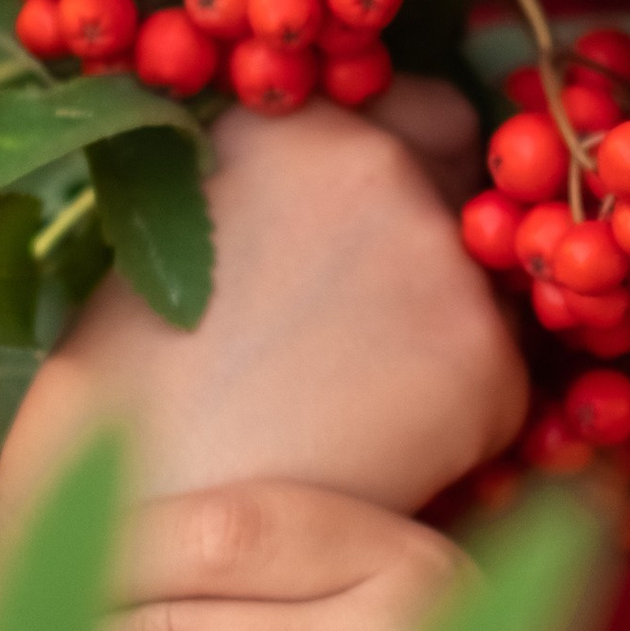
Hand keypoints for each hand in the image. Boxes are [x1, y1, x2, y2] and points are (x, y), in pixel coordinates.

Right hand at [0, 87, 529, 584]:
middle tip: (375, 327)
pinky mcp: (489, 365)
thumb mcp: (176, 240)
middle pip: (471, 189)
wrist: (143, 521)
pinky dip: (461, 420)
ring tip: (353, 405)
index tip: (390, 223)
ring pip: (492, 289)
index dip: (416, 164)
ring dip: (452, 331)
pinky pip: (502, 382)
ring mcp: (444, 263)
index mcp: (295, 121)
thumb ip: (278, 194)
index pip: (423, 109)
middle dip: (446, 240)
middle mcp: (383, 167)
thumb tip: (349, 200)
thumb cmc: (126, 400)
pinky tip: (377, 457)